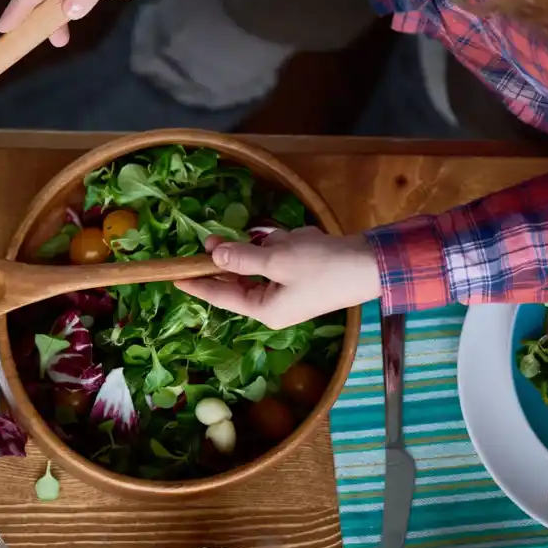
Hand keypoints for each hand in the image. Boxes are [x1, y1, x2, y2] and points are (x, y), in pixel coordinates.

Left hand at [174, 229, 381, 328]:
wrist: (374, 263)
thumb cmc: (323, 266)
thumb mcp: (277, 259)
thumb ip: (242, 258)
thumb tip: (214, 255)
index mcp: (264, 309)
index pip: (220, 297)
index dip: (196, 283)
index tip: (173, 275)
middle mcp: (273, 303)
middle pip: (237, 278)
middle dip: (234, 256)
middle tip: (214, 237)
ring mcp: (288, 289)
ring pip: (261, 261)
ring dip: (271, 247)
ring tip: (293, 243)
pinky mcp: (302, 274)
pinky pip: (281, 255)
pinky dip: (288, 244)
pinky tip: (306, 241)